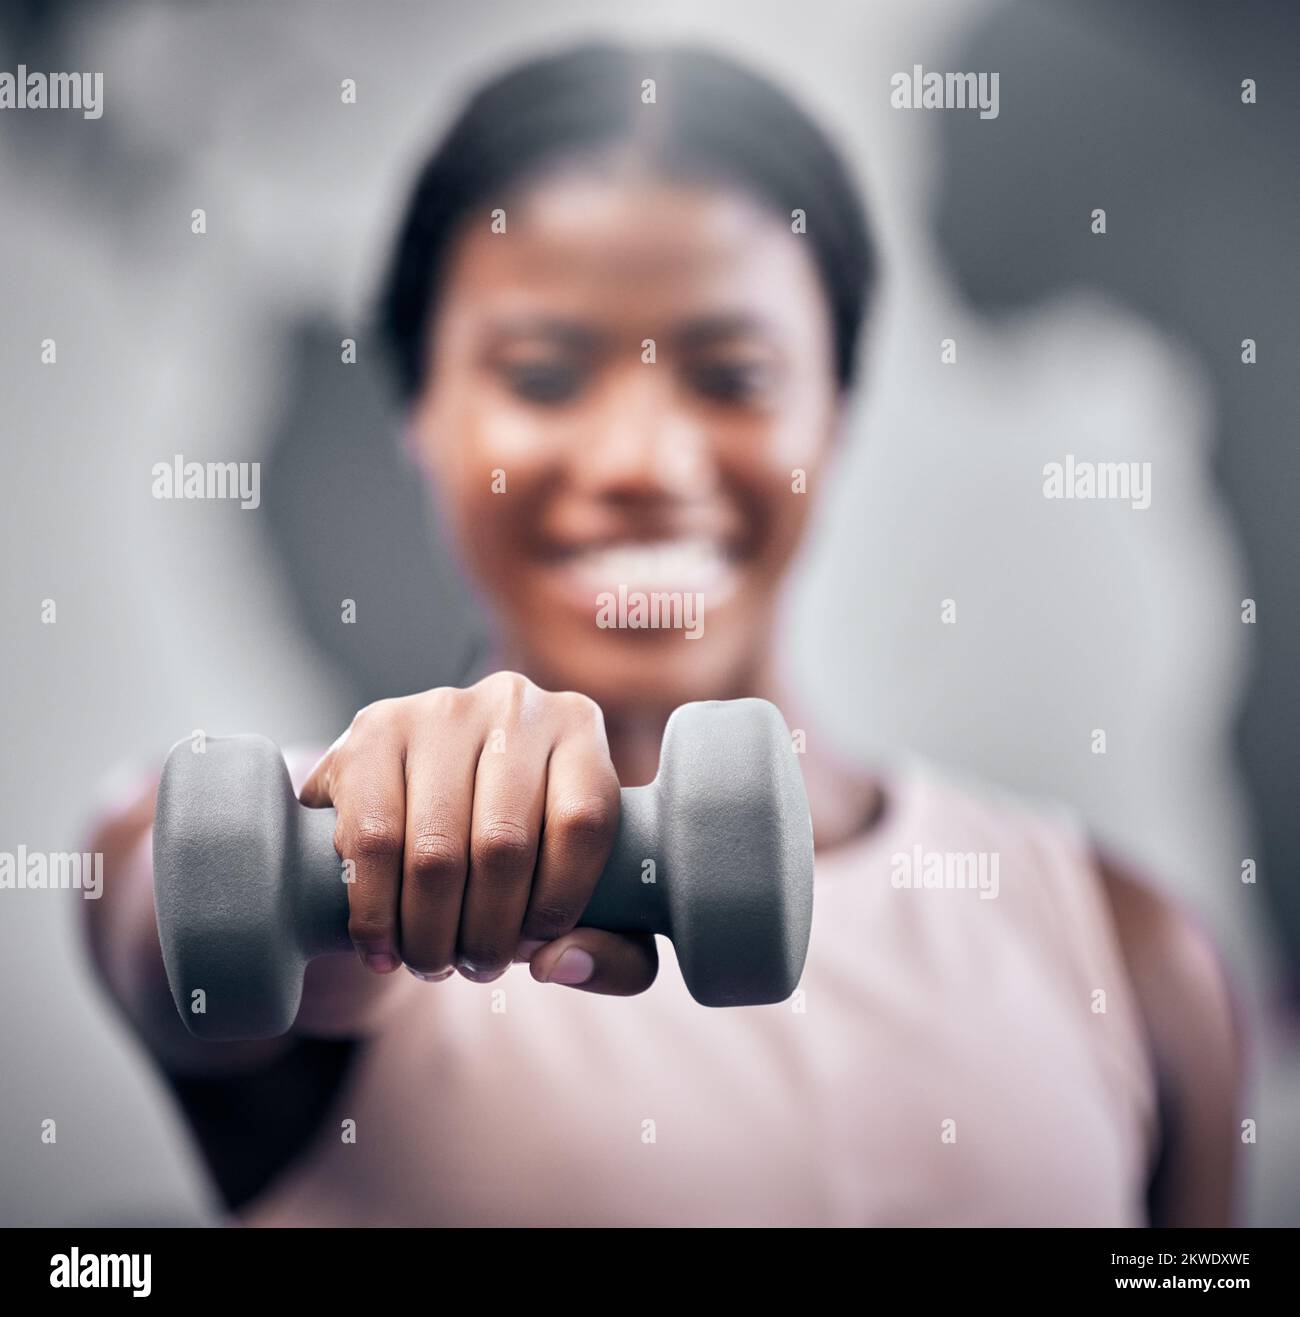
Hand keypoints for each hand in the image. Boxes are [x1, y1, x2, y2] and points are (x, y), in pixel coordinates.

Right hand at [300, 671, 657, 995]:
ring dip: (431, 933)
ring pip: (436, 851)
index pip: (583, 822)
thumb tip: (559, 963)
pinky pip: (371, 840)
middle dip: (488, 933)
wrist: (420, 800)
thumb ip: (615, 954)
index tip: (535, 946)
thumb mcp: (591, 901)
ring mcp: (438, 710)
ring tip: (433, 962)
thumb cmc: (525, 857)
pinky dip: (376, 914)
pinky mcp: (371, 730)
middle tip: (477, 967)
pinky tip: (384, 949)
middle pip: (504, 845)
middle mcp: (513, 705)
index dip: (558, 904)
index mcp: (579, 728)